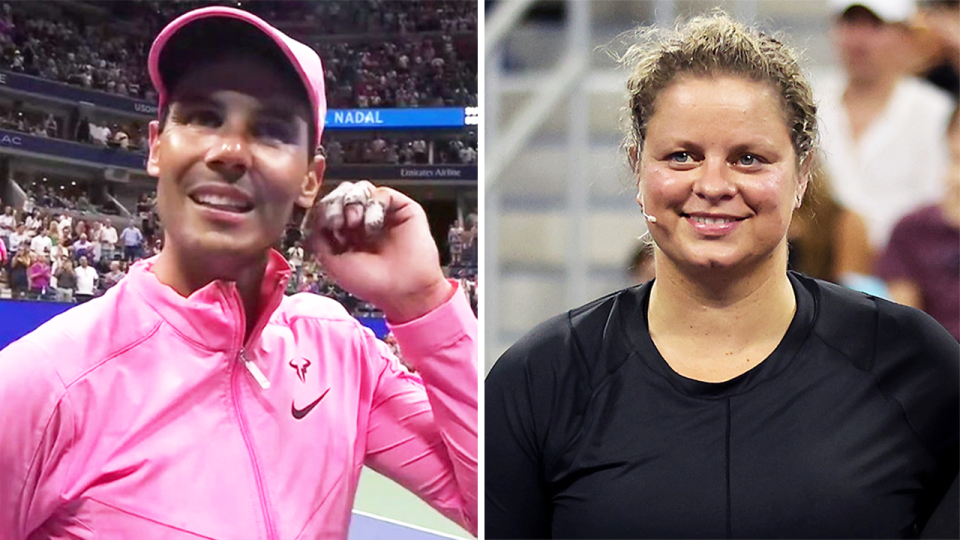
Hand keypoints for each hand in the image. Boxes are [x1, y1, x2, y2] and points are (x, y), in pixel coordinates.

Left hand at [304, 181, 452, 322]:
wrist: (401, 289)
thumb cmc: (371, 283)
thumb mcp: (333, 263)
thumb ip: (319, 239)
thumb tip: (313, 220)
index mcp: (347, 233)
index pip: (330, 206)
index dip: (324, 210)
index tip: (326, 225)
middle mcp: (364, 220)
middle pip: (343, 193)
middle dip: (336, 203)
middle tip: (339, 222)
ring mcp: (384, 214)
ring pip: (361, 188)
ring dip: (353, 202)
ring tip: (355, 223)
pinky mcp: (403, 209)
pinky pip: (382, 193)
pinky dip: (374, 205)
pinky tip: (374, 226)